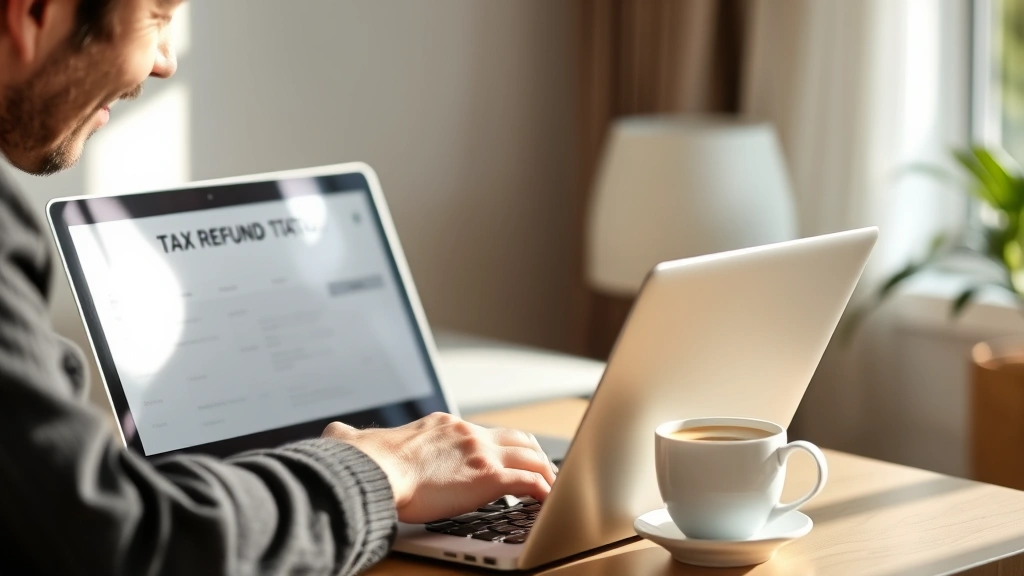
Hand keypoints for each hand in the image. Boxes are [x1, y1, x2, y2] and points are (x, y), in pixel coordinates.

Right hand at [323, 413, 556, 522]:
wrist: (373, 469)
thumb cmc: (364, 462)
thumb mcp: (357, 440)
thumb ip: (351, 435)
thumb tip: (334, 433)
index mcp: (442, 425)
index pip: (480, 431)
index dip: (495, 445)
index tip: (500, 457)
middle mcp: (466, 433)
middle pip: (515, 437)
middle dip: (531, 452)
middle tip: (540, 468)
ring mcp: (480, 452)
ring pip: (530, 455)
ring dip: (545, 471)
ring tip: (553, 487)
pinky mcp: (489, 476)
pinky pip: (531, 481)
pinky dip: (544, 489)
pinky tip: (549, 500)